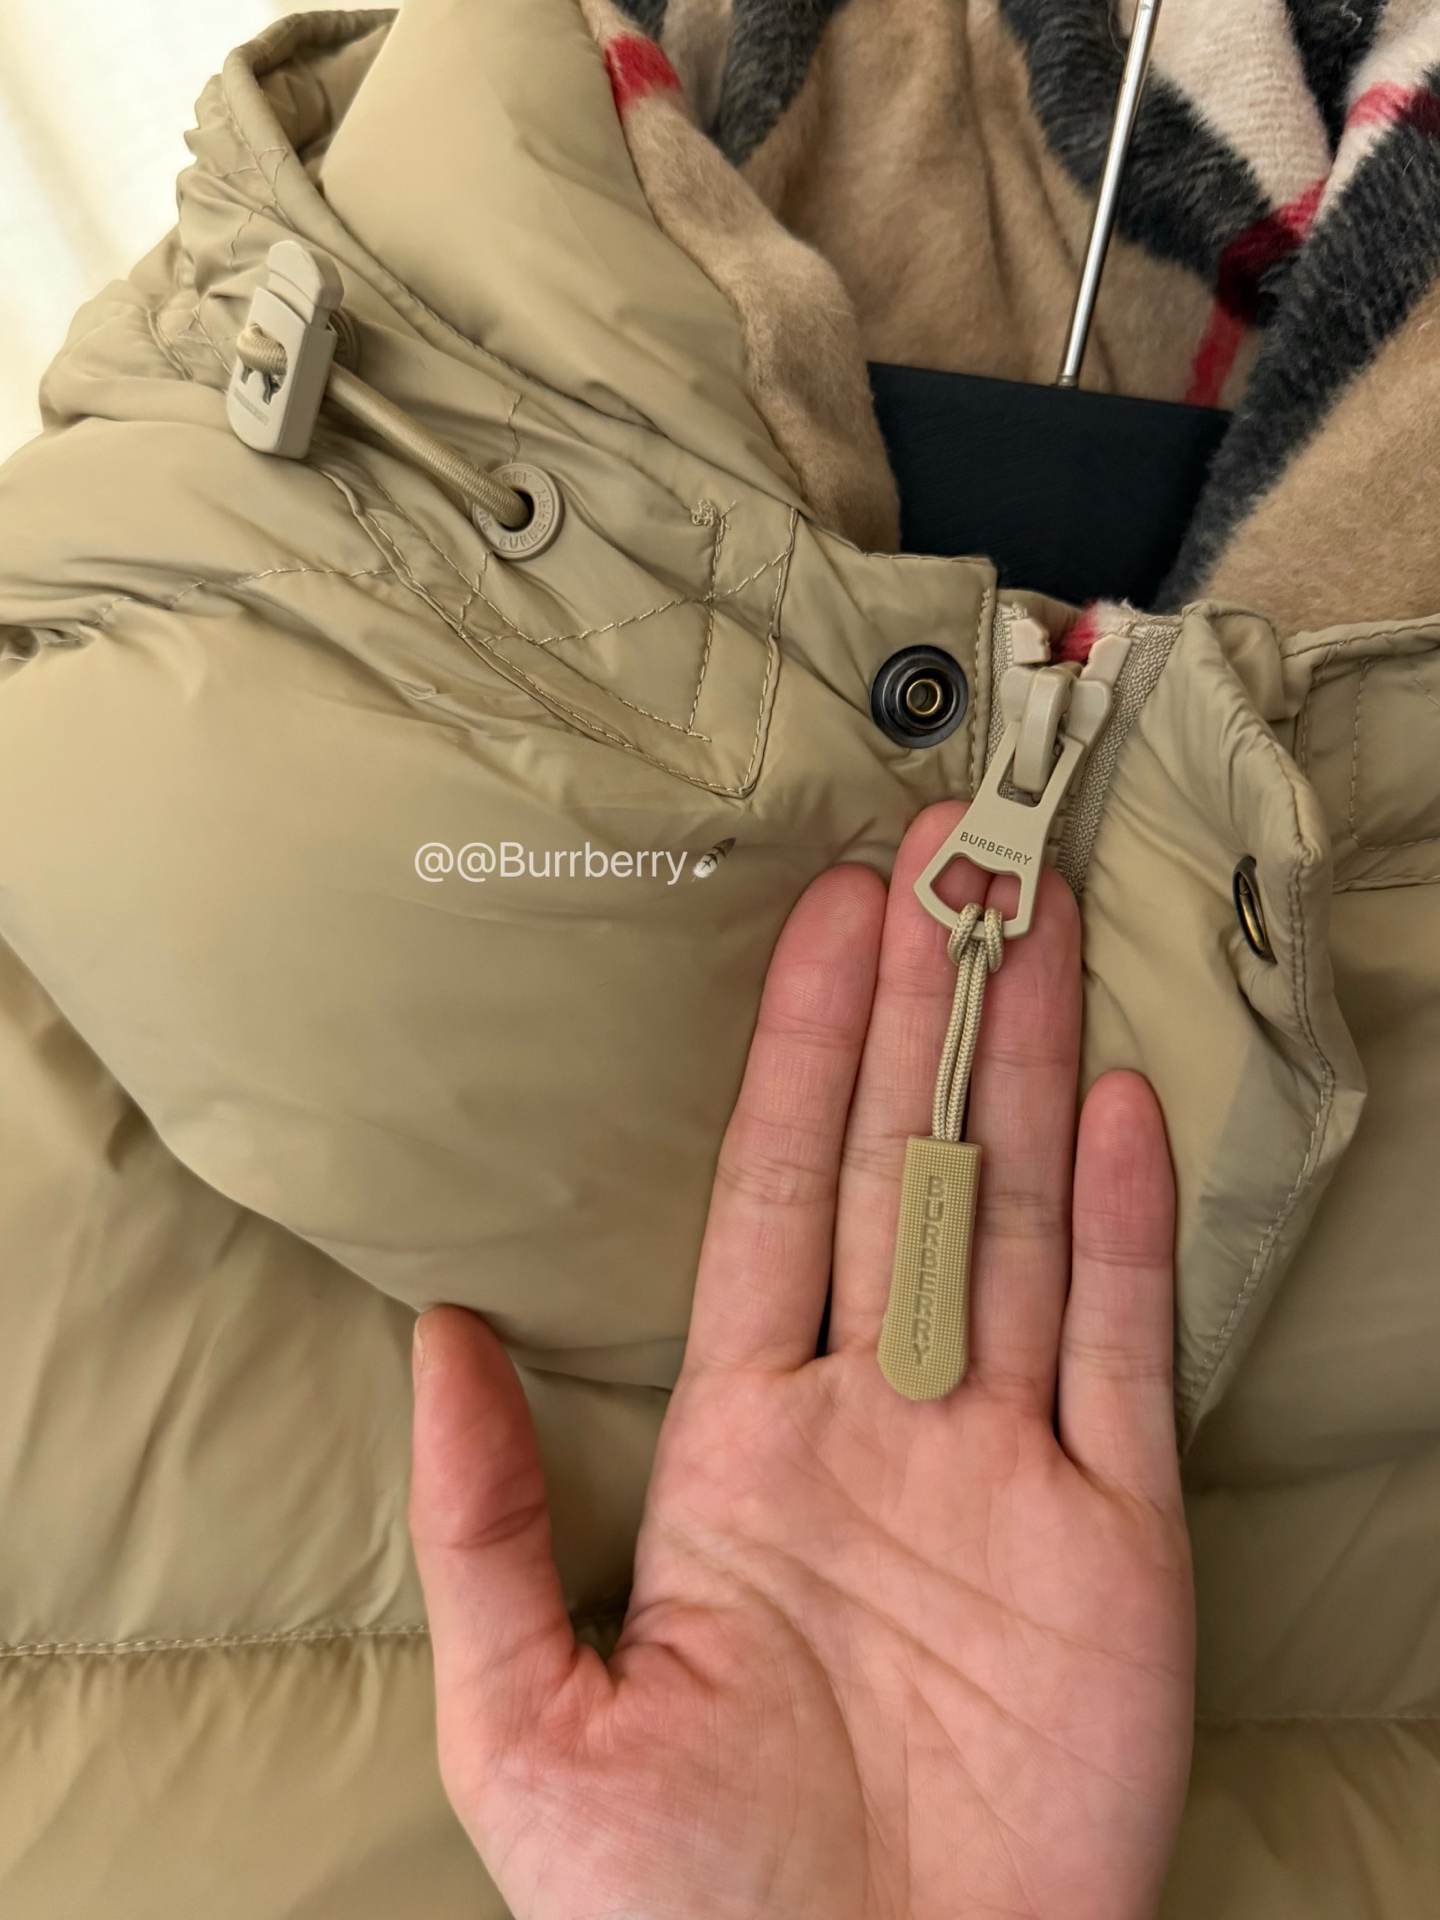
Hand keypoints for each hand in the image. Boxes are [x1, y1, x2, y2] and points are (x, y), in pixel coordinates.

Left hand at [410, 801, 1193, 1919]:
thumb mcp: (532, 1720)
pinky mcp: (1116, 1541)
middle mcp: (882, 1423)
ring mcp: (1005, 1469)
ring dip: (1021, 1073)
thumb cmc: (679, 1915)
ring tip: (1029, 930)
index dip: (798, 1056)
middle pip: (902, 1173)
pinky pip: (1122, 1357)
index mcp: (747, 1444)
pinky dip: (1126, 1233)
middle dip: (920, 1016)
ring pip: (1020, 1225)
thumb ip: (487, 1523)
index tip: (822, 927)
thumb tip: (437, 1338)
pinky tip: (1109, 1110)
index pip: (772, 1200)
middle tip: (943, 864)